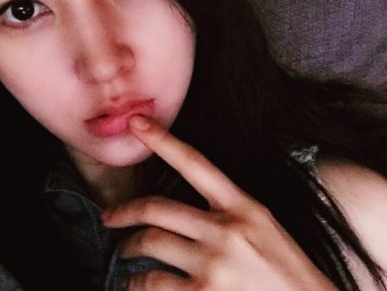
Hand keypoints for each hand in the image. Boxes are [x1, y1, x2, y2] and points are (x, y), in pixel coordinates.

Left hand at [102, 116, 336, 290]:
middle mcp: (226, 230)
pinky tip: (135, 284)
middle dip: (125, 212)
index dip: (163, 140)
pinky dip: (137, 283)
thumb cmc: (286, 270)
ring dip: (129, 248)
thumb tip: (186, 209)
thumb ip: (228, 211)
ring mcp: (215, 264)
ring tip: (126, 252)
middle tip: (111, 217)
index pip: (195, 163)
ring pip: (151, 243)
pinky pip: (153, 282)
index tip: (137, 123)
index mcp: (243, 206)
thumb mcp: (264, 226)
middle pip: (158, 208)